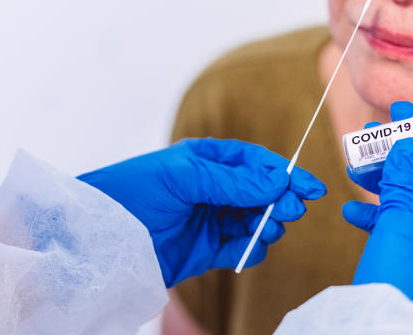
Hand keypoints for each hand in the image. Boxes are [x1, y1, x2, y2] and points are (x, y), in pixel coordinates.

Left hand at [78, 138, 325, 286]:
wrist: (102, 237)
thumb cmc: (133, 191)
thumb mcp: (183, 177)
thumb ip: (230, 182)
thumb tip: (275, 184)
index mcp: (206, 161)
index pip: (254, 163)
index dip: (284, 173)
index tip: (310, 187)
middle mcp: (212, 189)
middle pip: (261, 193)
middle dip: (281, 200)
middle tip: (293, 210)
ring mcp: (209, 220)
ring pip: (254, 221)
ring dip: (268, 224)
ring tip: (269, 228)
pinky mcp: (204, 251)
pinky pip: (239, 250)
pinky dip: (251, 250)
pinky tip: (252, 247)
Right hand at [342, 102, 412, 317]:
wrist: (389, 330)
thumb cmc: (402, 274)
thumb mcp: (402, 217)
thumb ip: (405, 175)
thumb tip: (409, 141)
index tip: (399, 112)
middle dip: (399, 152)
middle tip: (370, 136)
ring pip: (410, 197)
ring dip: (383, 178)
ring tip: (355, 167)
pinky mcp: (411, 257)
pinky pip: (396, 223)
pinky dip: (375, 211)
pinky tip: (351, 210)